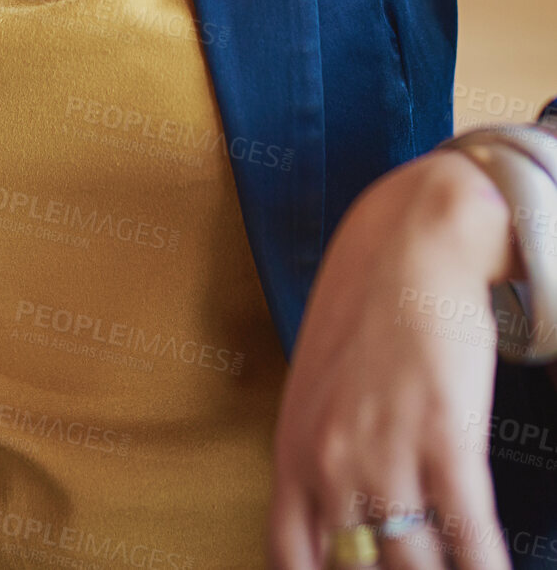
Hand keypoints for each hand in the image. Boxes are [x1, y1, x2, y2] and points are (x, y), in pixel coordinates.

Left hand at [269, 150, 517, 569]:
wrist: (414, 239)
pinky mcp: (446, 437)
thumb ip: (320, 459)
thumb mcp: (318, 388)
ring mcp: (386, 451)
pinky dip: (484, 569)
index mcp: (293, 450)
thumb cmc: (368, 310)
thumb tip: (338, 528)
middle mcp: (332, 461)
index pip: (292, 561)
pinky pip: (470, 541)